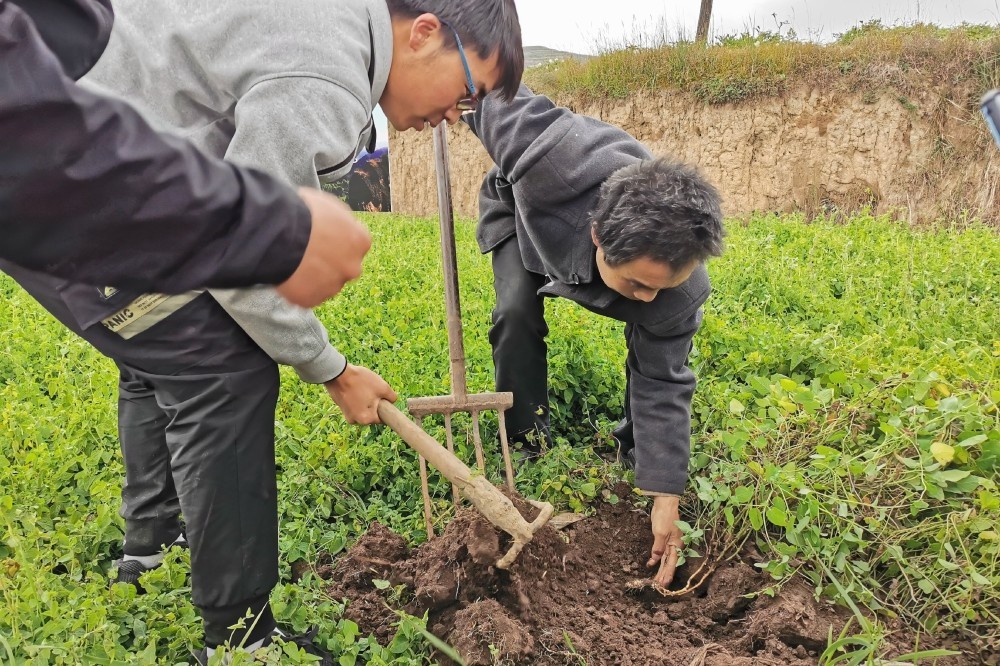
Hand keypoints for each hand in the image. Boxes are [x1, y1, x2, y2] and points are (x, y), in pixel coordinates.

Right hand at [276, 188, 371, 307]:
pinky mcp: (311, 300)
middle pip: (342, 268)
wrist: (279, 233)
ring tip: (291, 263)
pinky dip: (297, 289)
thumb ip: (338, 221)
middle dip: (328, 263)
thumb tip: (336, 225)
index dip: (337, 242)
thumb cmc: (303, 212)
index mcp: (360, 241)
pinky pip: (305, 296)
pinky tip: (285, 275)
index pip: (354, 245)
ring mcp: (332, 286)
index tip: (322, 239)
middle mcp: (352, 267)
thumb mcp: (328, 204)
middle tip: (306, 254)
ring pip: (325, 284)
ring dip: (313, 277)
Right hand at [324, 365, 397, 424]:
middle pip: (371, 413)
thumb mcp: (383, 387)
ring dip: (366, 400)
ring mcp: (346, 414)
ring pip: (363, 408)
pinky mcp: (341, 407)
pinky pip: (354, 404)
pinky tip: (356, 387)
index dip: (385, 408)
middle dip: (374, 403)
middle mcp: (354, 421)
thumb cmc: (361, 381)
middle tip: (374, 390)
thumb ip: (392, 397)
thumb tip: (393, 401)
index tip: (384, 398)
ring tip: (364, 387)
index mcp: (365, 420)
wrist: (337, 372)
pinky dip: (357, 397)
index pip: (382, 419)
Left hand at [647, 495, 683, 586]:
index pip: (672, 563)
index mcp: (676, 545)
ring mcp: (669, 542)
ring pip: (664, 559)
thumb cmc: (664, 517)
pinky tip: (650, 564)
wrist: (665, 503)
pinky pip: (660, 552)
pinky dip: (655, 558)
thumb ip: (658, 547)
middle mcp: (674, 546)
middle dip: (663, 575)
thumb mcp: (660, 532)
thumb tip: (655, 559)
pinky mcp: (663, 539)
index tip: (663, 585)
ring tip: (655, 580)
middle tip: (658, 587)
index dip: (667, 574)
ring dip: (659, 569)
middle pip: (669, 563)